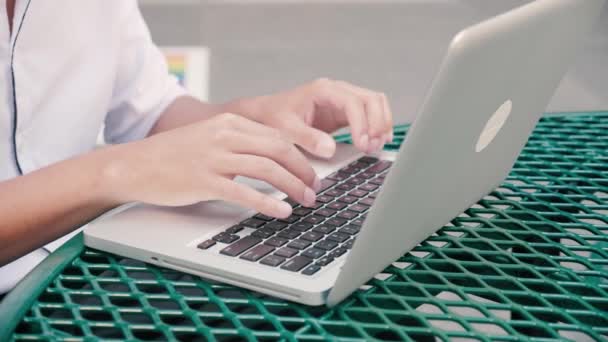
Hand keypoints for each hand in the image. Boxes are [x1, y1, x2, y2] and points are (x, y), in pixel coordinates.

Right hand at [107, 113, 319, 217]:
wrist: (133, 164)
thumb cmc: (172, 156)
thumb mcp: (209, 138)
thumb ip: (239, 144)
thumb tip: (273, 161)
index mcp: (230, 122)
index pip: (278, 135)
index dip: (301, 155)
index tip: (311, 172)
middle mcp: (224, 135)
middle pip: (279, 149)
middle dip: (303, 170)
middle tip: (315, 188)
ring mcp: (213, 157)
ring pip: (267, 169)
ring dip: (292, 186)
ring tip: (306, 201)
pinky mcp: (203, 180)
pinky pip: (244, 192)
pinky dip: (268, 202)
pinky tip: (281, 211)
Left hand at [232, 78, 393, 157]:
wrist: (264, 116)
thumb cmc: (273, 117)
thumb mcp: (286, 129)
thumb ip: (307, 138)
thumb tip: (329, 149)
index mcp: (323, 90)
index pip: (354, 102)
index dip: (362, 124)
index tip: (362, 144)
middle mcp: (336, 92)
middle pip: (372, 99)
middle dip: (377, 123)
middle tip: (372, 146)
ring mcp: (342, 101)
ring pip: (375, 104)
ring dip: (381, 124)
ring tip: (376, 146)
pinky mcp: (344, 113)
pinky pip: (370, 114)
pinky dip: (377, 126)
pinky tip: (375, 142)